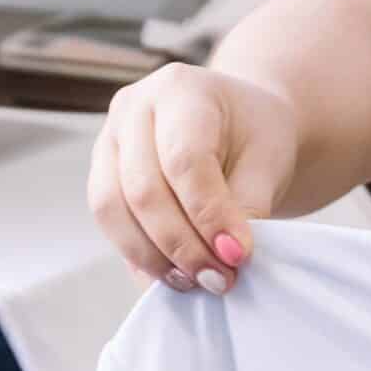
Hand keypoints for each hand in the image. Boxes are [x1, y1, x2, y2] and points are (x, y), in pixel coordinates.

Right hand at [88, 63, 298, 294]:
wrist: (236, 125)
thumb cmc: (255, 136)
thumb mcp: (269, 161)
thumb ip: (249, 203)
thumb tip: (226, 256)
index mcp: (181, 89)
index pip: (185, 159)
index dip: (209, 215)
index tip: (237, 256)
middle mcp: (133, 108)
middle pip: (143, 189)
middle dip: (182, 245)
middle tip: (219, 279)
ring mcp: (108, 140)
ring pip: (113, 209)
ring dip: (154, 257)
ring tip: (196, 281)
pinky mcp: (101, 174)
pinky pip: (108, 222)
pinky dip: (139, 256)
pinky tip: (173, 275)